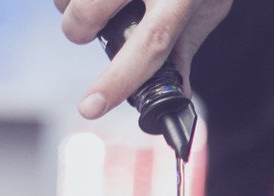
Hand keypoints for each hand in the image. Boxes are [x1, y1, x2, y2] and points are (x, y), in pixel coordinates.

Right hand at [54, 0, 232, 119]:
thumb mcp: (205, 10)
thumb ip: (184, 51)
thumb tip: (175, 99)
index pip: (150, 46)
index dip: (118, 81)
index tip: (88, 108)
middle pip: (87, 14)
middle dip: (77, 31)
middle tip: (89, 28)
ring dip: (68, 3)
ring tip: (90, 1)